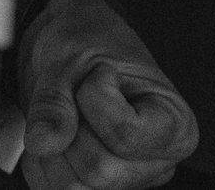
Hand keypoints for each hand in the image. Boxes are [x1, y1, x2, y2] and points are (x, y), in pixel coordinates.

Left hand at [18, 0, 198, 187]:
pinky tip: (50, 132)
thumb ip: (55, 102)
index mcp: (174, 126)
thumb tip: (44, 142)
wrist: (73, 41)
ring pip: (76, 186)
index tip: (100, 72)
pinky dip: (40, 162)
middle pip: (100, 170)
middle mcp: (158, 161)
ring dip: (52, 148)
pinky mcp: (96, 187)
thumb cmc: (88, 42)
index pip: (125, 136)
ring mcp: (128, 179)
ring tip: (62, 113)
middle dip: (70, 128)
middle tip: (76, 94)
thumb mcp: (68, 58)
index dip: (94, 100)